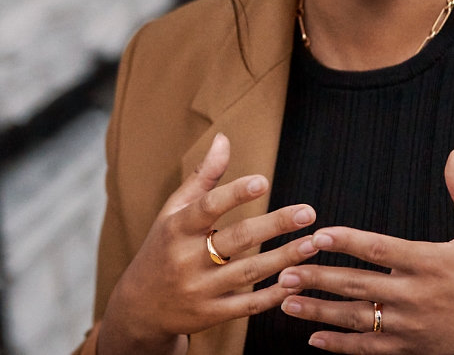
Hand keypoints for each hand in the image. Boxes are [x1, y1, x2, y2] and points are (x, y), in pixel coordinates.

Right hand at [99, 133, 319, 354]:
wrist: (140, 306)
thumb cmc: (162, 248)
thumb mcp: (173, 212)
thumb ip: (202, 177)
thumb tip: (224, 138)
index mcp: (177, 228)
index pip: (207, 207)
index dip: (235, 194)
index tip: (263, 181)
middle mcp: (186, 259)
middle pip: (237, 239)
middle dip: (276, 224)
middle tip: (308, 212)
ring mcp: (199, 289)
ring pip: (249, 272)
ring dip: (285, 258)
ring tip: (312, 243)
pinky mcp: (211, 314)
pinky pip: (248, 305)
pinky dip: (274, 294)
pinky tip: (297, 280)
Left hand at [275, 148, 453, 354]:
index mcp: (431, 262)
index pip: (381, 250)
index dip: (348, 242)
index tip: (318, 236)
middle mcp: (419, 296)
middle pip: (359, 286)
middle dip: (319, 278)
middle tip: (284, 270)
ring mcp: (414, 326)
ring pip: (358, 319)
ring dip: (319, 311)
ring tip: (286, 301)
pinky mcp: (415, 348)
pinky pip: (371, 348)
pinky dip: (341, 344)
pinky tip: (314, 338)